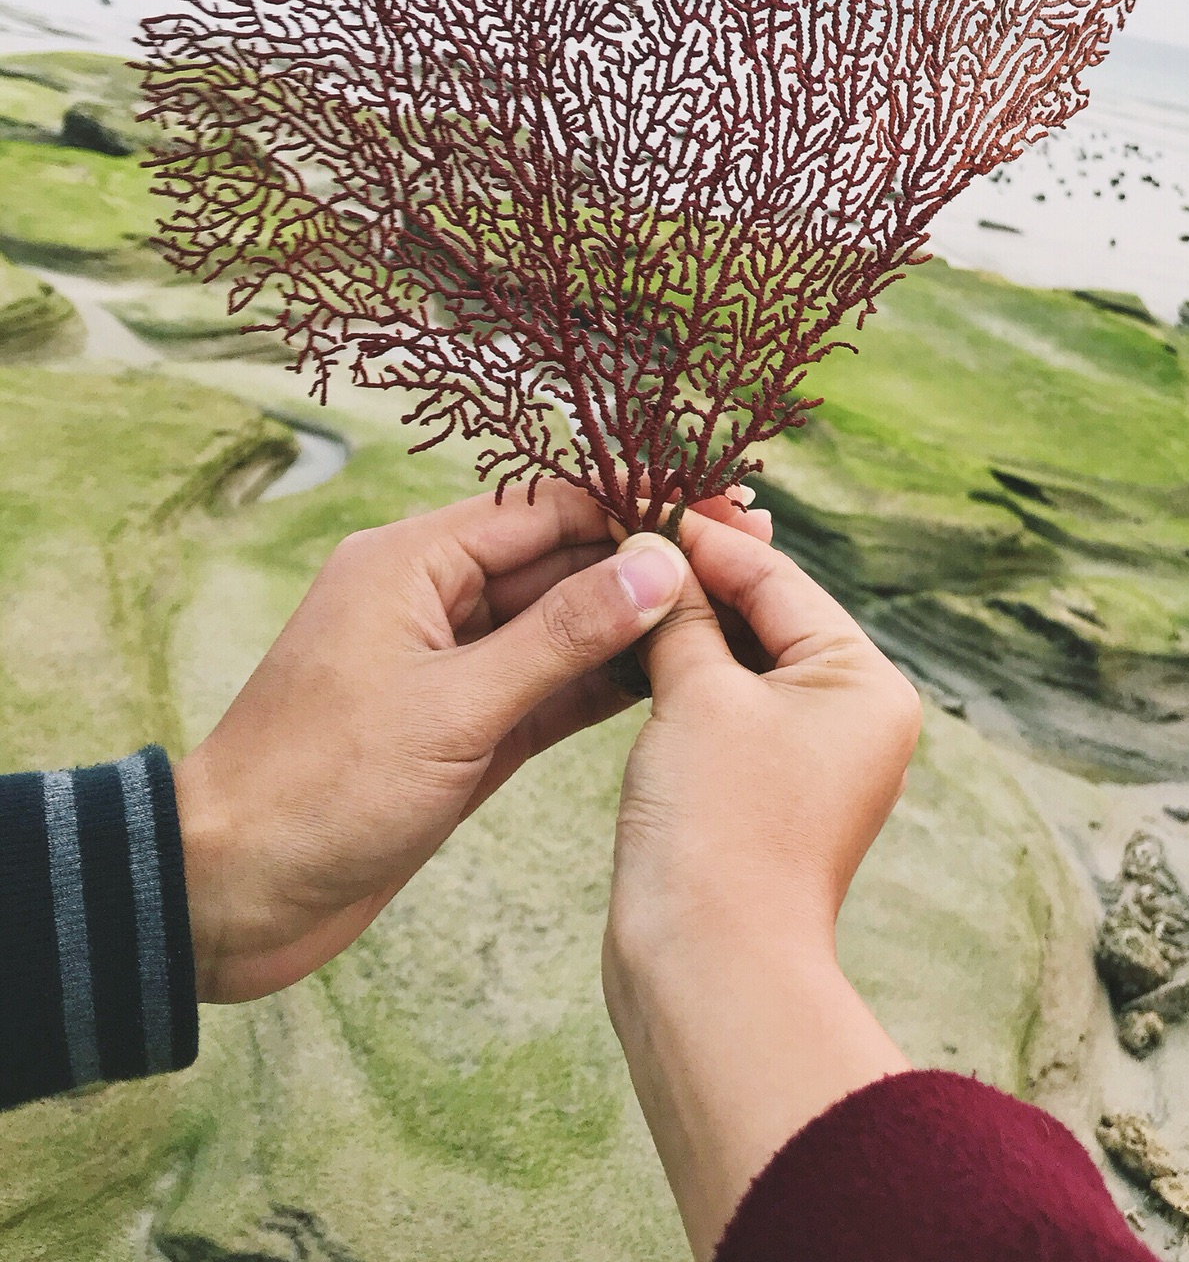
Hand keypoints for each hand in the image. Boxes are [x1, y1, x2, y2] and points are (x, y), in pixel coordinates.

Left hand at [175, 480, 764, 1003]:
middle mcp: (433, 600)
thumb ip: (561, 636)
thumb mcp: (454, 708)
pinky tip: (672, 675)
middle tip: (748, 550)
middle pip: (560, 561)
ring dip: (633, 620)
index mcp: (412, 562)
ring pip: (559, 627)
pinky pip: (544, 688)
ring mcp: (448, 667)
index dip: (636, 505)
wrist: (229, 896)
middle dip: (647, 557)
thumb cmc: (321, 790)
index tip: (718, 504)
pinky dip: (601, 682)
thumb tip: (655, 564)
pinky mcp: (459, 730)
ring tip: (731, 607)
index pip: (547, 509)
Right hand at [602, 513, 922, 1258]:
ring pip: (739, 664)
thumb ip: (679, 615)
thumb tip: (657, 550)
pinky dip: (680, 680)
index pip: (779, 579)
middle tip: (620, 539)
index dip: (705, 541)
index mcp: (864, 682)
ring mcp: (810, 758)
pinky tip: (628, 655)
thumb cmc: (719, 826)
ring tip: (615, 588)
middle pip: (765, 617)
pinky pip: (724, 710)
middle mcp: (853, 716)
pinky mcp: (764, 792)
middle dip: (693, 584)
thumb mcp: (697, 695)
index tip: (640, 507)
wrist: (709, 970)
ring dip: (680, 631)